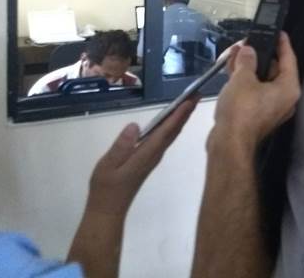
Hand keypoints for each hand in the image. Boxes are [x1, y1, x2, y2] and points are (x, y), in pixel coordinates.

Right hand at [85, 98, 197, 216]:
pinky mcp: (150, 159)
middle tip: (197, 94)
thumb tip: (135, 126)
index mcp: (146, 153)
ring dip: (181, 118)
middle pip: (174, 130)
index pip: (166, 131)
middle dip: (186, 112)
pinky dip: (173, 126)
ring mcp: (154, 157)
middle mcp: (155, 154)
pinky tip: (174, 120)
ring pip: (171, 134)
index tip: (190, 100)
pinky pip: (165, 139)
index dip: (178, 115)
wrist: (108, 208)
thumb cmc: (106, 187)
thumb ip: (122, 146)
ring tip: (190, 102)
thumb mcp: (109, 165)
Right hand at [210, 32, 299, 152]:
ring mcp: (271, 108)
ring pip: (262, 80)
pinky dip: (245, 80)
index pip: (289, 59)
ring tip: (235, 52)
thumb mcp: (243, 78)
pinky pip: (254, 91)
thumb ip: (247, 60)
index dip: (283, 44)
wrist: (229, 144)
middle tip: (247, 42)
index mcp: (289, 88)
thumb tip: (248, 50)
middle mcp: (284, 99)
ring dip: (248, 66)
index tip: (279, 32)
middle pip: (275, 69)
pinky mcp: (257, 115)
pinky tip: (231, 69)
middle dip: (259, 55)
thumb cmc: (241, 110)